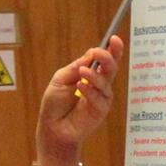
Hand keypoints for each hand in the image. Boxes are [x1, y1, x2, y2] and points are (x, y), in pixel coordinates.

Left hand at [38, 35, 123, 161]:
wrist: (52, 127)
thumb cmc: (55, 103)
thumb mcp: (61, 79)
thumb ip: (76, 67)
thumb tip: (92, 52)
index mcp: (90, 75)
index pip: (104, 60)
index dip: (112, 49)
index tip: (114, 38)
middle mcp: (99, 85)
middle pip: (111, 69)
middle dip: (109, 58)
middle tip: (100, 53)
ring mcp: (101, 98)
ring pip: (105, 83)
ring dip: (95, 76)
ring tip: (82, 73)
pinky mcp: (100, 112)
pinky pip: (99, 99)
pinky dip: (91, 91)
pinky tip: (81, 87)